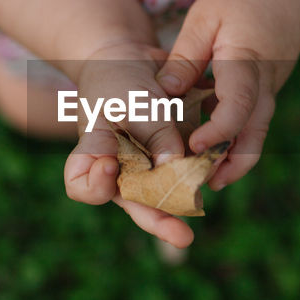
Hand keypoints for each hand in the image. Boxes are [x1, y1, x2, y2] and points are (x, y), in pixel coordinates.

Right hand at [62, 40, 198, 248]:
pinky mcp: (175, 157)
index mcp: (96, 157)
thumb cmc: (117, 81)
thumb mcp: (131, 100)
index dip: (95, 185)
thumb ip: (152, 132)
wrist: (131, 61)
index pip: (83, 188)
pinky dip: (202, 171)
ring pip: (168, 195)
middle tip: (183, 238)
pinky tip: (216, 167)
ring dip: (185, 200)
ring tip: (201, 201)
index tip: (109, 165)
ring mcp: (149, 168)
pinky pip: (189, 173)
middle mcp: (123, 172)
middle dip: (160, 222)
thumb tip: (176, 166)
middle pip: (136, 205)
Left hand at [154, 0, 299, 190]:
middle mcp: (266, 81)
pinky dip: (237, 139)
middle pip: (255, 130)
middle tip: (207, 185)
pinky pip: (255, 120)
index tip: (193, 147)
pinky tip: (214, 152)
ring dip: (237, 157)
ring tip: (210, 180)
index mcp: (248, 58)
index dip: (218, 130)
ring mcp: (272, 88)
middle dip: (233, 162)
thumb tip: (163, 95)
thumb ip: (186, 57)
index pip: (238, 103)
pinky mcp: (269, 90)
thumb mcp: (205, 17)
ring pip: (258, 131)